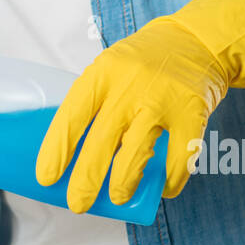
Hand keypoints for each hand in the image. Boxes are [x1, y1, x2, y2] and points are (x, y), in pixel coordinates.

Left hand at [35, 0, 244, 209]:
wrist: (197, 41)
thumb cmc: (144, 62)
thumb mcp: (111, 68)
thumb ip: (96, 102)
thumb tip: (72, 153)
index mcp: (103, 74)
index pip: (72, 115)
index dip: (58, 150)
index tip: (46, 177)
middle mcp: (130, 86)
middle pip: (101, 141)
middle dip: (86, 179)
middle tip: (78, 203)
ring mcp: (162, 100)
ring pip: (136, 154)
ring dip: (123, 183)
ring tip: (117, 198)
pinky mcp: (192, 114)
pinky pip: (179, 159)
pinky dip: (170, 180)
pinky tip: (163, 190)